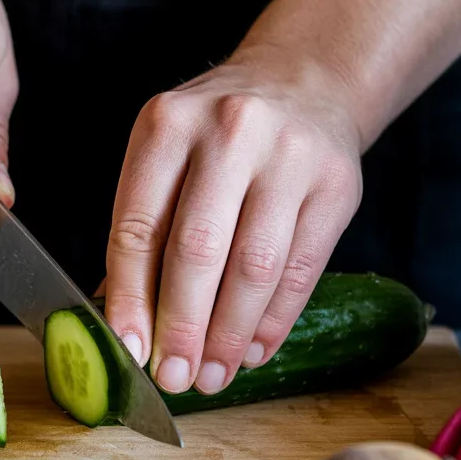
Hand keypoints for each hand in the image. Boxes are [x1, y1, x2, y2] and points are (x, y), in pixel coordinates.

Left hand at [104, 45, 362, 394]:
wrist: (304, 82)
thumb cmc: (219, 138)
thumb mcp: (169, 156)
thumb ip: (146, 229)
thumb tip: (123, 323)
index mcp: (167, 125)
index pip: (139, 226)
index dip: (130, 297)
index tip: (129, 351)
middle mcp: (229, 132)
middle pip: (198, 250)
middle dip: (182, 326)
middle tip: (174, 377)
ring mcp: (290, 156)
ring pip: (254, 266)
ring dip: (229, 334)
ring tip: (214, 374)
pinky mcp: (337, 185)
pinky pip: (302, 269)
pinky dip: (274, 320)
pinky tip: (253, 349)